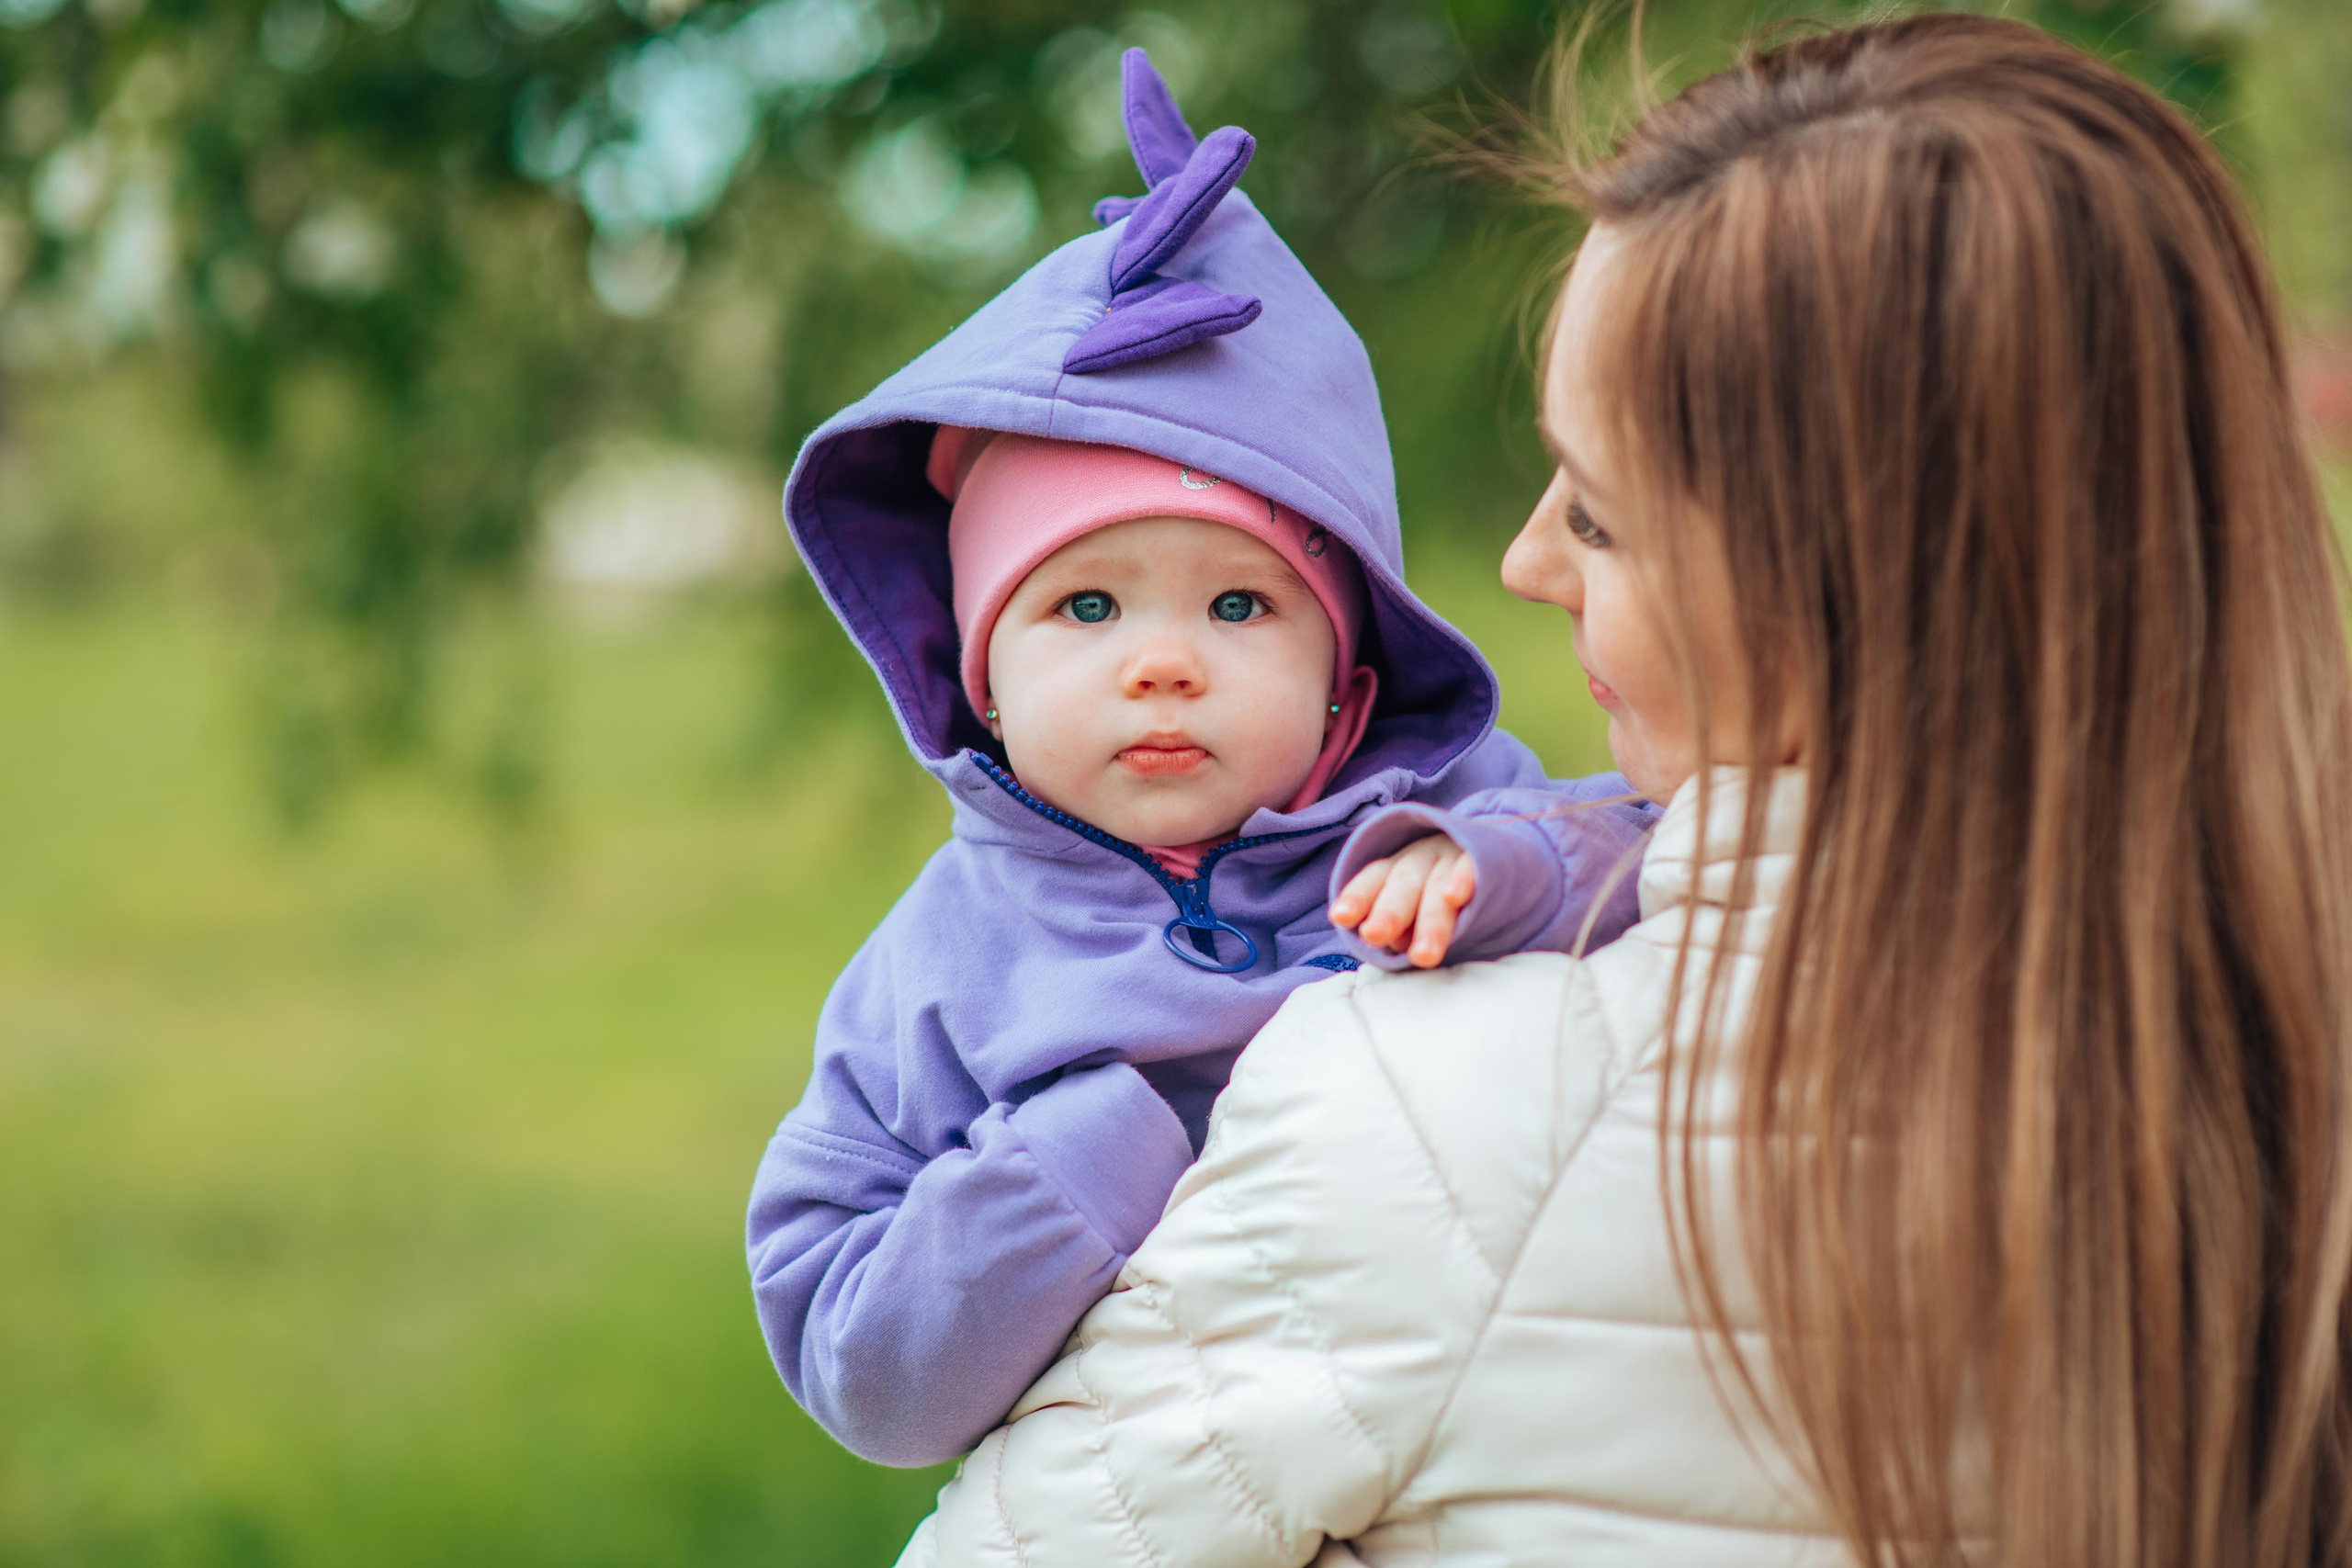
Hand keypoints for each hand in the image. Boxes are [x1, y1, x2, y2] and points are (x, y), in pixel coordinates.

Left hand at [1329, 833, 1476, 968]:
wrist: (1495, 856)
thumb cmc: (1440, 893)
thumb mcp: (1415, 904)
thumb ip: (1399, 927)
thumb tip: (1390, 945)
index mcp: (1397, 869)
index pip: (1373, 880)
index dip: (1357, 897)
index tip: (1341, 917)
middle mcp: (1421, 859)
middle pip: (1402, 885)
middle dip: (1388, 912)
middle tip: (1375, 935)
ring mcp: (1453, 858)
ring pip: (1437, 888)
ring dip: (1429, 921)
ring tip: (1423, 955)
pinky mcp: (1483, 859)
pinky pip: (1471, 870)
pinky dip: (1462, 882)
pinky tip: (1455, 898)